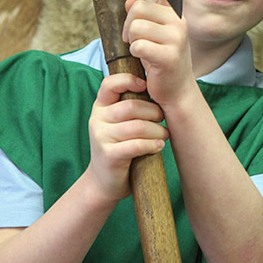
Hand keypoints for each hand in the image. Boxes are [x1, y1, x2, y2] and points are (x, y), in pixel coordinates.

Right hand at [87, 73, 167, 202]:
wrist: (105, 182)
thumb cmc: (120, 147)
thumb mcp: (120, 123)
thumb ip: (131, 106)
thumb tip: (160, 89)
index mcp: (100, 106)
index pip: (110, 84)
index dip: (129, 80)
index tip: (146, 86)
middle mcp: (97, 119)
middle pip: (132, 106)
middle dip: (154, 112)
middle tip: (163, 119)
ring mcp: (101, 137)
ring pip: (137, 126)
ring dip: (157, 131)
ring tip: (165, 135)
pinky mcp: (108, 154)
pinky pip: (136, 144)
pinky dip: (152, 144)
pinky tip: (159, 146)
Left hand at [122, 0, 194, 106]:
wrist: (178, 90)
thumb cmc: (163, 61)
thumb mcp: (153, 34)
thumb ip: (143, 15)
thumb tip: (130, 0)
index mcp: (175, 14)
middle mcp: (179, 22)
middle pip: (138, 8)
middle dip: (129, 25)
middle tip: (135, 40)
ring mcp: (176, 39)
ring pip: (136, 27)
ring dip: (132, 41)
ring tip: (141, 51)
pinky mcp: (169, 56)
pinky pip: (139, 45)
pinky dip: (134, 52)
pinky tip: (143, 59)